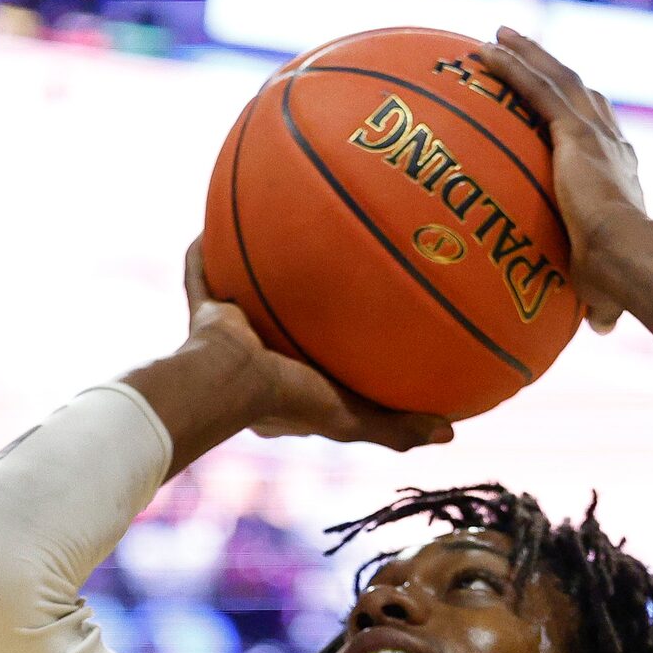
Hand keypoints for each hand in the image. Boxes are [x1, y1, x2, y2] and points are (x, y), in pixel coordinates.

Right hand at [179, 242, 450, 451]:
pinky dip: (206, 251)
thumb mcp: (351, 417)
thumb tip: (449, 435)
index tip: (356, 337)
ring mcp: (228, 332)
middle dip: (297, 307)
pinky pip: (203, 273)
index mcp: (281, 389)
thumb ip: (396, 426)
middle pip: (281, 325)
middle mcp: (253, 359)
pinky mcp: (206, 310)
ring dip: (257, 273)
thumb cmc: (288, 400)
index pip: (313, 370)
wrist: (229, 381)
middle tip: (325, 280)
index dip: (332, 357)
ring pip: (245, 296)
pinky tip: (220, 217)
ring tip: (281, 238)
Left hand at [474, 29, 651, 331]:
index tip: (569, 105)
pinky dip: (512, 66)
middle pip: (578, 91)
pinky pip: (536, 90)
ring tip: (499, 34)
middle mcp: (609, 143)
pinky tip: (485, 51)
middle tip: (523, 49)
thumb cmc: (622, 281)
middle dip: (551, 66)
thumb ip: (603, 301)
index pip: (601, 131)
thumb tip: (602, 329)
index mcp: (620, 172)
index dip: (586, 112)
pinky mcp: (574, 134)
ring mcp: (592, 134)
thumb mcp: (608, 286)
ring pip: (556, 78)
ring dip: (528, 52)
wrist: (630, 259)